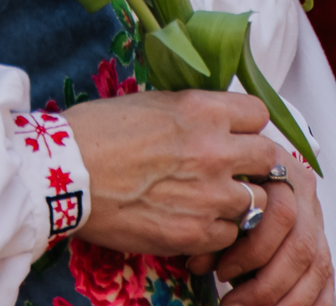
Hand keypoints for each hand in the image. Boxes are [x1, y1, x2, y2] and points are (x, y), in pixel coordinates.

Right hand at [68, 90, 277, 255]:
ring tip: (212, 202)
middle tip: (234, 171)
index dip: (248, 126)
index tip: (236, 135)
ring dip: (240, 201)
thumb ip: (192, 112)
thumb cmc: (97, 132)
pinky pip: (231, 234)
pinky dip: (218, 232)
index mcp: (203, 109)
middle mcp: (216, 149)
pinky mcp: (195, 232)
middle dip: (254, 164)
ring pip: (257, 201)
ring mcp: (210, 194)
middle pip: (269, 157)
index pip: (259, 114)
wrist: (66, 176)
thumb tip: (213, 121)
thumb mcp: (152, 102)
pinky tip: (195, 223)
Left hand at [194, 150, 331, 305]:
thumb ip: (212, 231)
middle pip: (301, 246)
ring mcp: (318, 223)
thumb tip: (197, 262)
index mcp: (282, 173)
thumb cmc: (227, 194)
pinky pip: (328, 280)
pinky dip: (313, 303)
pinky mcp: (323, 248)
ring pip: (318, 267)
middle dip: (266, 285)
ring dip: (287, 301)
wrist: (243, 184)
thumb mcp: (219, 206)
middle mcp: (307, 197)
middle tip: (233, 304)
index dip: (252, 250)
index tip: (222, 272)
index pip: (281, 213)